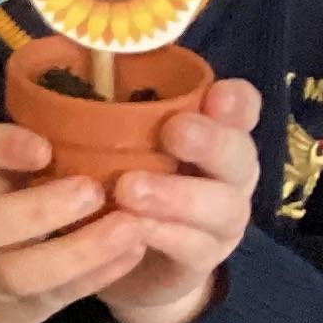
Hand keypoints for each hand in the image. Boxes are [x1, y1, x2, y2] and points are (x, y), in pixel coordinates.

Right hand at [0, 116, 151, 322]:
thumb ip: (35, 138)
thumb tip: (111, 112)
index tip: (42, 148)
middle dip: (39, 209)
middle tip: (94, 191)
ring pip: (17, 272)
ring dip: (77, 252)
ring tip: (129, 228)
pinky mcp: (15, 307)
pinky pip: (55, 296)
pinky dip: (97, 274)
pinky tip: (134, 250)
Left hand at [97, 78, 262, 322]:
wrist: (124, 263)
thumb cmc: (120, 184)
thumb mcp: (114, 145)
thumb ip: (114, 114)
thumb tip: (82, 60)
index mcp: (213, 134)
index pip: (240, 108)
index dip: (235, 101)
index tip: (217, 93)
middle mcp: (228, 174)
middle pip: (240, 154)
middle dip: (210, 141)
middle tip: (173, 130)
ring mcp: (222, 220)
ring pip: (223, 205)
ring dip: (178, 195)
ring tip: (129, 189)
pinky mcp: (202, 259)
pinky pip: (194, 247)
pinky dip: (165, 235)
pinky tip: (133, 228)